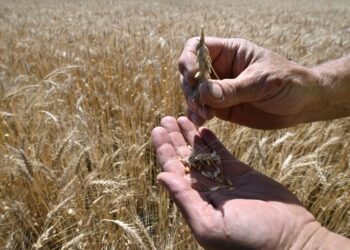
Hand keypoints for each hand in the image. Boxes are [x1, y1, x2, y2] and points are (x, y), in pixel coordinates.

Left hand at [152, 116, 329, 249]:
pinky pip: (221, 152)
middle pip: (184, 159)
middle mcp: (205, 189)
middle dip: (174, 139)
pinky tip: (202, 128)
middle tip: (164, 120)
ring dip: (190, 136)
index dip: (164, 151)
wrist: (288, 239)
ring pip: (201, 152)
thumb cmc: (247, 240)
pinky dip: (211, 140)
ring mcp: (222, 179)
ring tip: (180, 117)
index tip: (156, 131)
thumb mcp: (209, 224)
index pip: (173, 171)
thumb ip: (184, 200)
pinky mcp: (239, 171)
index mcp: (194, 202)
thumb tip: (160, 177)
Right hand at [178, 37, 326, 128]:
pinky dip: (197, 116)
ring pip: (193, 93)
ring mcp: (219, 89)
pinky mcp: (222, 108)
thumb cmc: (287, 83)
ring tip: (204, 116)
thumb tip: (203, 93)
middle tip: (200, 103)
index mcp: (230, 52)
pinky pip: (202, 110)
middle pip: (189, 72)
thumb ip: (232, 88)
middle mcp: (220, 69)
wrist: (302, 104)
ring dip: (193, 104)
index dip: (189, 60)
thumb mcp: (261, 82)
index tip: (193, 77)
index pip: (197, 47)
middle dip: (190, 87)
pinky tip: (201, 122)